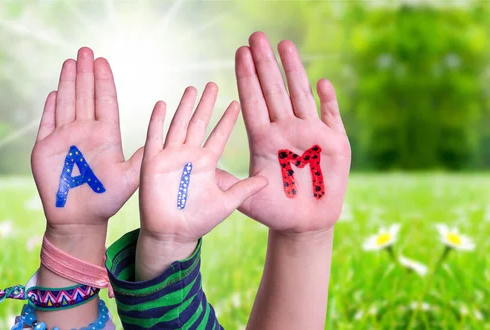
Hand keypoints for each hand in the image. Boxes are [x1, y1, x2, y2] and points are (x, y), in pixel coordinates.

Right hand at [31, 47, 142, 235]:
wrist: (80, 219)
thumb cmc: (106, 200)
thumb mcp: (130, 178)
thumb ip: (141, 158)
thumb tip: (158, 139)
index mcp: (105, 134)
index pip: (104, 101)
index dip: (103, 81)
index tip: (102, 61)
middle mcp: (85, 131)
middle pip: (85, 95)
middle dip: (85, 73)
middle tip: (86, 49)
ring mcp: (64, 138)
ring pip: (66, 103)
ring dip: (68, 82)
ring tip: (70, 61)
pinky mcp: (44, 148)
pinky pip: (47, 122)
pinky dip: (50, 107)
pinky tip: (54, 91)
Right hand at [139, 83, 267, 244]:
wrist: (173, 234)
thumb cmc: (199, 221)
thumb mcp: (227, 203)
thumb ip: (245, 189)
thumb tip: (268, 181)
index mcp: (207, 162)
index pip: (219, 135)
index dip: (227, 119)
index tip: (237, 102)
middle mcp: (189, 155)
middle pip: (199, 123)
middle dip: (206, 104)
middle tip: (214, 83)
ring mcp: (171, 156)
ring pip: (179, 125)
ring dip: (185, 107)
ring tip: (192, 88)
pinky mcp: (153, 162)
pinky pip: (155, 137)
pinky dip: (157, 121)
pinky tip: (162, 104)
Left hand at [228, 32, 350, 233]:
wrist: (303, 224)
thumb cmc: (273, 211)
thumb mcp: (247, 199)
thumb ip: (231, 184)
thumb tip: (207, 170)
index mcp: (263, 139)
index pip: (252, 101)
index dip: (246, 77)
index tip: (239, 52)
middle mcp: (285, 130)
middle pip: (274, 91)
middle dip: (266, 64)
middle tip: (257, 36)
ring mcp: (310, 134)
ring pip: (300, 96)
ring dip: (294, 71)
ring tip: (285, 45)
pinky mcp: (334, 144)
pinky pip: (331, 117)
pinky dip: (328, 101)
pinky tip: (322, 82)